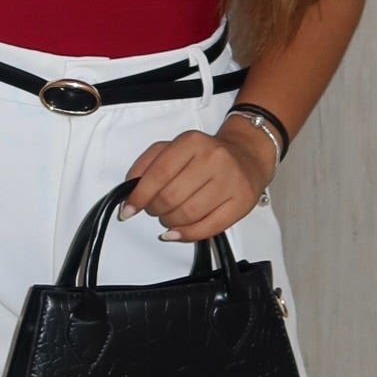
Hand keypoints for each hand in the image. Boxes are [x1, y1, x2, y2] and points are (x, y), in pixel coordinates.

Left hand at [116, 119, 275, 242]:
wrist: (247, 156)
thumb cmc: (206, 155)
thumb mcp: (174, 148)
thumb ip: (147, 163)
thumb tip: (130, 188)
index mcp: (192, 142)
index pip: (159, 174)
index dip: (139, 195)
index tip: (129, 209)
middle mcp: (214, 159)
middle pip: (172, 197)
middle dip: (155, 209)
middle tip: (154, 210)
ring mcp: (230, 181)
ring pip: (189, 214)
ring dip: (170, 222)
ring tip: (168, 217)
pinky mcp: (242, 202)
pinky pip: (209, 227)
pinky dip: (187, 234)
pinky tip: (177, 232)